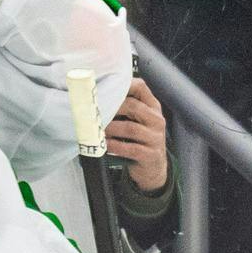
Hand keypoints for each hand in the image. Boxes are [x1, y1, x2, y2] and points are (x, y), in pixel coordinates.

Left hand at [106, 77, 169, 194]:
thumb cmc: (139, 141)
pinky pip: (130, 148)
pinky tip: (105, 145)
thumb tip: (97, 97)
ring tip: (97, 130)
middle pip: (134, 107)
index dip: (123, 85)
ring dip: (110, 129)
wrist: (152, 167)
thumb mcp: (137, 121)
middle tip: (94, 112)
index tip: (104, 87)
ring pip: (131, 128)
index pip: (141, 88)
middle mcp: (156, 120)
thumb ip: (125, 108)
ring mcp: (155, 138)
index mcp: (153, 108)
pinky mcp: (150, 154)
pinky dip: (115, 146)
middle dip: (111, 109)